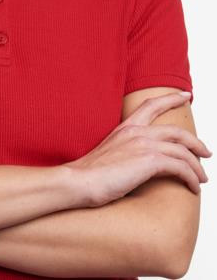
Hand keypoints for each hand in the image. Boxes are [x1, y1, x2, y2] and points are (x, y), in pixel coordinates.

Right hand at [64, 92, 211, 207]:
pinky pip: (182, 167)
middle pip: (176, 130)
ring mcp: (144, 145)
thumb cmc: (88, 174)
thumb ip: (122, 151)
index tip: (185, 96)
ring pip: (183, 150)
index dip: (170, 99)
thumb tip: (131, 162)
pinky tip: (193, 187)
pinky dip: (192, 177)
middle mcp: (136, 132)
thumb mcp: (107, 154)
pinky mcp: (150, 161)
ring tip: (202, 178)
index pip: (151, 106)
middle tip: (206, 152)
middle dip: (196, 141)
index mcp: (125, 128)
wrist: (78, 181)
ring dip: (197, 166)